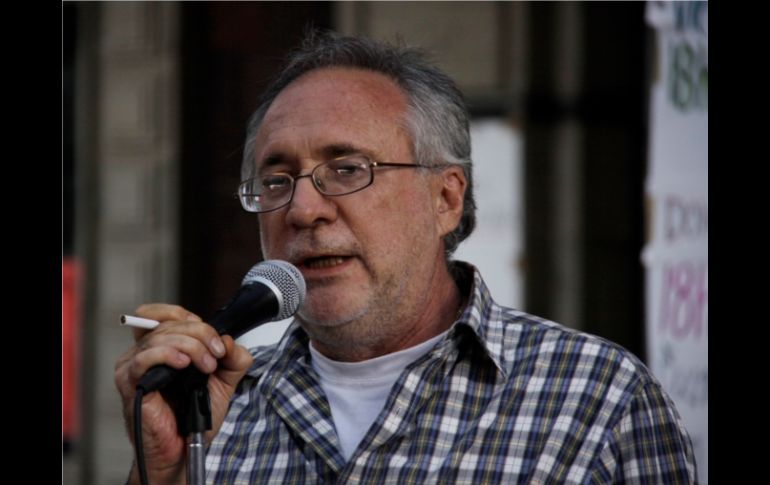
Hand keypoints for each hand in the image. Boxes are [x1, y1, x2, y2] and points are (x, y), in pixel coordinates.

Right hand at [114, 303, 253, 483]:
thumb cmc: (195, 416)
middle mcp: (145, 352)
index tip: (216, 340)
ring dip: (191, 346)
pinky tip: (183, 365)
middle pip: (170, 323)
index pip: (170, 314)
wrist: (185, 449)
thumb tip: (228, 340)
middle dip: (201, 334)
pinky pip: (145, 358)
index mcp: (163, 346)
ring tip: (206, 366)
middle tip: (216, 355)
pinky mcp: (130, 382)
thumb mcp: (224, 381)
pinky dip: (167, 354)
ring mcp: (134, 366)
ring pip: (161, 337)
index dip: (194, 319)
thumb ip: (232, 358)